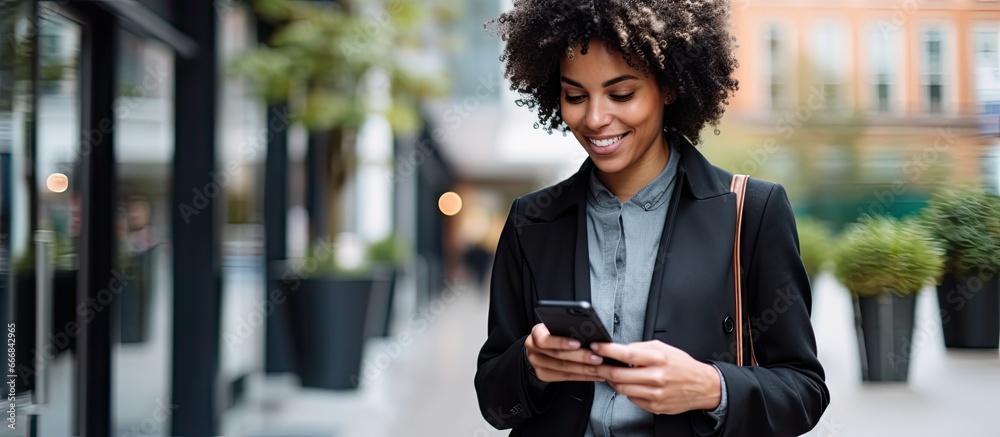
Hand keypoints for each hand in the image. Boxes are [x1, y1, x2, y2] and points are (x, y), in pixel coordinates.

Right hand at [524, 323, 605, 382]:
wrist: (541, 346)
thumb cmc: (555, 332)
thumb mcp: (557, 326)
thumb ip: (567, 328)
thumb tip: (588, 331)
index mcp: (536, 334)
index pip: (544, 340)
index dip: (561, 342)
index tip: (578, 343)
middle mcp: (533, 350)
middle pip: (558, 355)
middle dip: (580, 357)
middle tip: (597, 357)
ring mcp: (537, 364)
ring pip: (563, 368)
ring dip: (584, 368)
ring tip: (600, 367)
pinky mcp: (543, 375)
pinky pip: (566, 377)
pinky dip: (583, 376)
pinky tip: (596, 375)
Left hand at [590, 341, 721, 414]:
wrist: (701, 386)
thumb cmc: (682, 366)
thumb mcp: (663, 348)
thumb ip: (640, 348)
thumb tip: (620, 349)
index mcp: (658, 358)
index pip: (626, 353)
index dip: (607, 350)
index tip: (597, 347)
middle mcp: (656, 377)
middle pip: (618, 374)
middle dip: (602, 368)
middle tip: (597, 363)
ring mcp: (655, 393)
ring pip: (621, 388)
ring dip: (612, 381)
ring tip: (611, 374)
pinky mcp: (654, 406)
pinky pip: (631, 398)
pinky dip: (627, 391)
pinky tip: (630, 384)